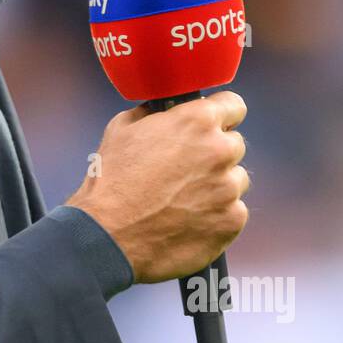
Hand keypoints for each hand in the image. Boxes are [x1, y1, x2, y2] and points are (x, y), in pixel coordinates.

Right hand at [64, 90, 249, 283]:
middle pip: (234, 145)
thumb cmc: (110, 181)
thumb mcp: (121, 129)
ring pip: (235, 181)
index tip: (214, 125)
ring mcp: (229, 189)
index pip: (233, 105)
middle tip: (186, 170)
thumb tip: (160, 113)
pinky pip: (232, 213)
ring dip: (217, 186)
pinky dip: (216, 216)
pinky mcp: (231, 221)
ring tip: (184, 200)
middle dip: (214, 154)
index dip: (221, 115)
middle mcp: (220, 151)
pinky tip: (188, 221)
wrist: (107, 236)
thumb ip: (151, 114)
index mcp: (197, 121)